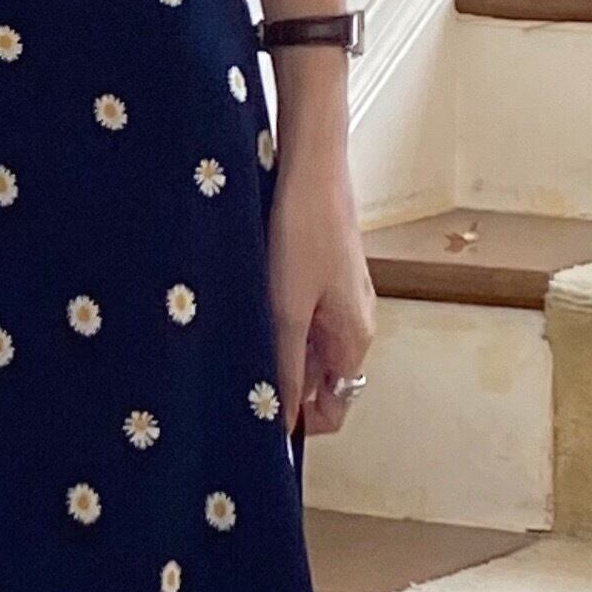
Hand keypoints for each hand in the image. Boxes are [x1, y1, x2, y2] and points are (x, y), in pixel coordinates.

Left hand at [266, 126, 375, 440]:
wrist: (311, 167)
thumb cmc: (304, 232)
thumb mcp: (286, 310)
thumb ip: (285, 368)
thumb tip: (281, 423)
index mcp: (354, 341)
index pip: (333, 409)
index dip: (298, 421)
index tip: (256, 419)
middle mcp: (353, 326)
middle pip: (318, 382)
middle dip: (281, 386)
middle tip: (236, 377)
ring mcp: (339, 301)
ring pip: (305, 350)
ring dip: (274, 352)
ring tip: (236, 339)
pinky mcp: (323, 278)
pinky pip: (300, 319)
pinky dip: (275, 323)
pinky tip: (246, 309)